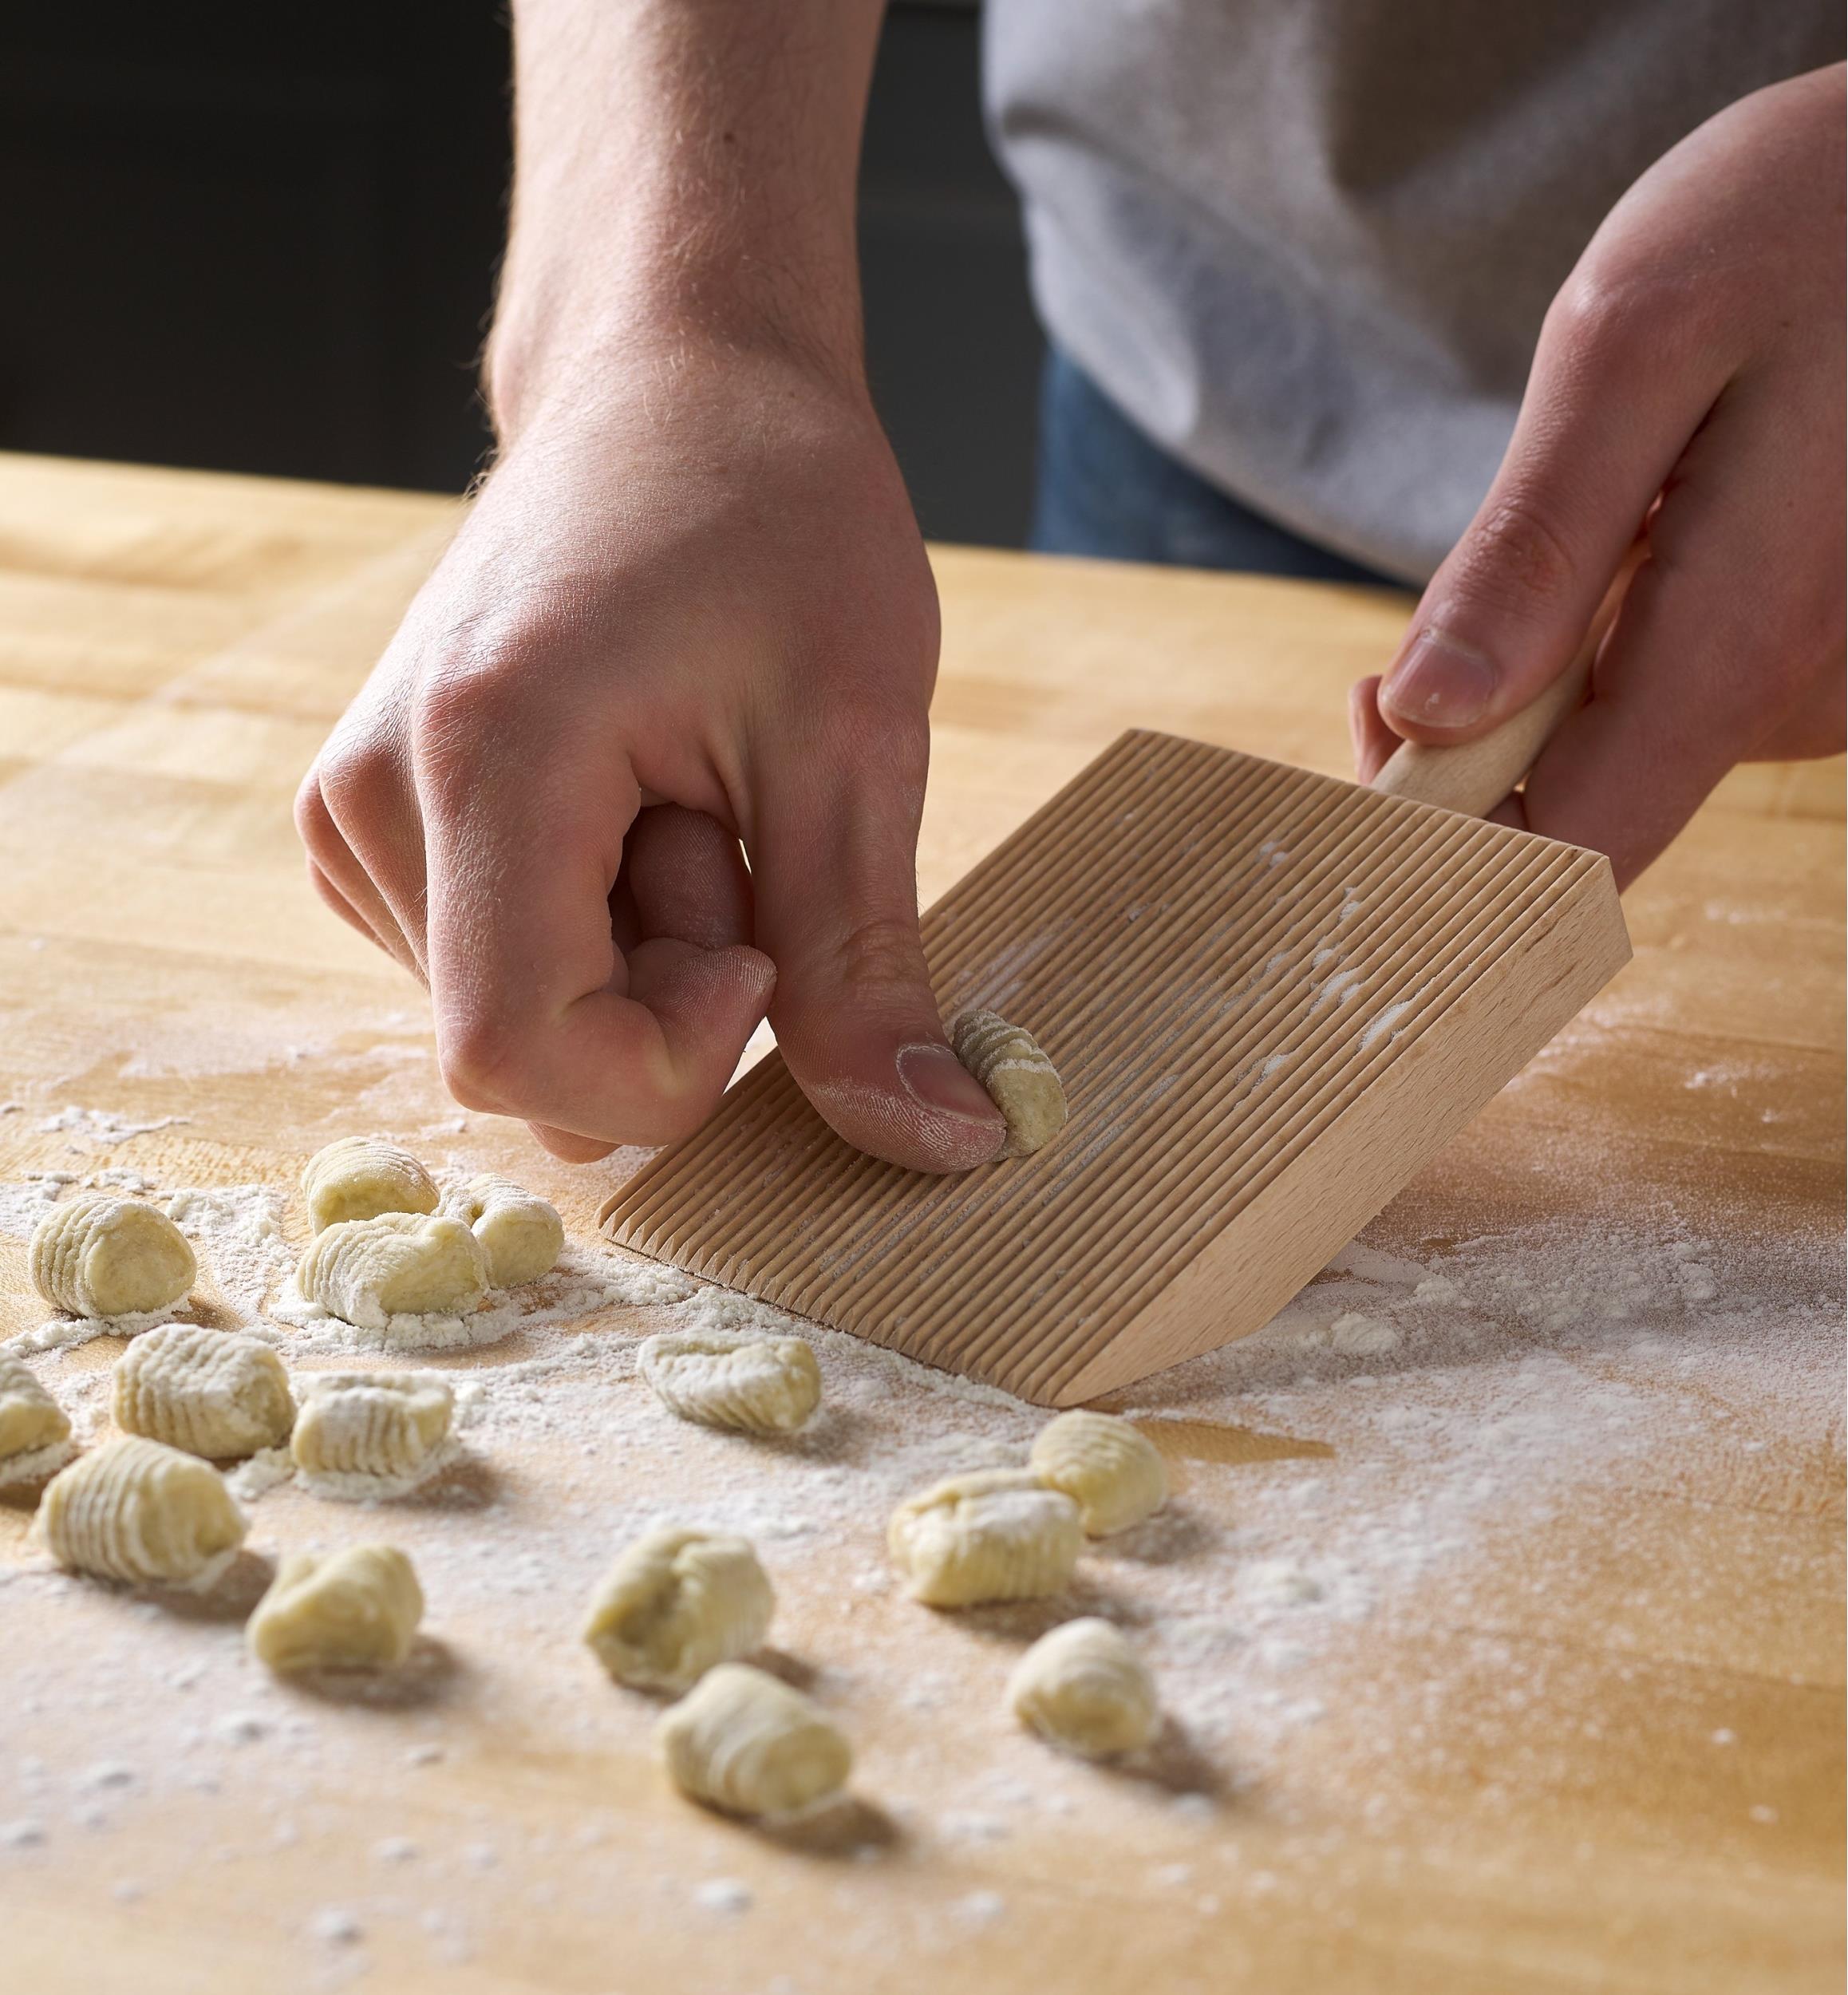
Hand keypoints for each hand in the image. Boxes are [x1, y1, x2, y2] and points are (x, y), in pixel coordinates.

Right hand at [296, 343, 1005, 1168]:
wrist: (672, 381)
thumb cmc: (774, 515)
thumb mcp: (856, 743)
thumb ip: (868, 967)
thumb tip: (936, 1144)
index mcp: (480, 757)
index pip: (520, 1055)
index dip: (670, 1063)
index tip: (765, 943)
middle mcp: (370, 796)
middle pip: (522, 1052)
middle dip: (668, 992)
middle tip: (735, 829)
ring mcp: (355, 812)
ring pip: (515, 1019)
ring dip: (640, 955)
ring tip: (687, 793)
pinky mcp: (378, 823)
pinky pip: (498, 968)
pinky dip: (599, 930)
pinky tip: (637, 809)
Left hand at [1351, 63, 1844, 885]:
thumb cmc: (1799, 221)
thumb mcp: (1631, 347)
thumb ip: (1531, 549)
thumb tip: (1427, 713)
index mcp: (1742, 641)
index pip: (1563, 850)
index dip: (1439, 821)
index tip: (1373, 706)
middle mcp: (1803, 696)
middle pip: (1585, 806)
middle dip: (1480, 728)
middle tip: (1447, 600)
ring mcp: (1828, 684)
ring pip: (1627, 746)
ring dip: (1554, 668)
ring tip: (1590, 521)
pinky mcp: (1827, 654)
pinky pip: (1683, 691)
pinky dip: (1621, 635)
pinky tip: (1652, 527)